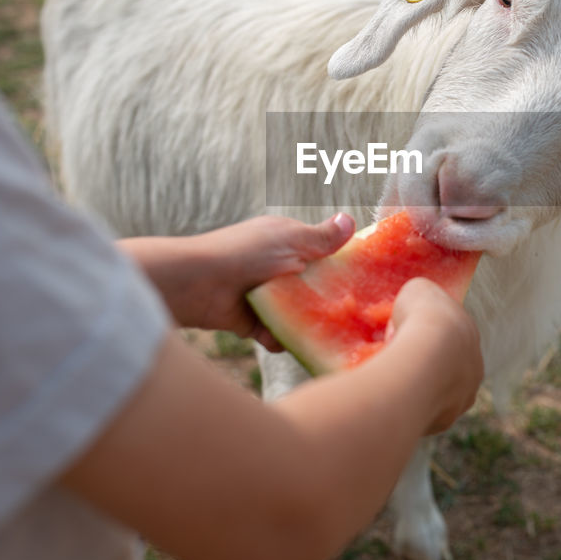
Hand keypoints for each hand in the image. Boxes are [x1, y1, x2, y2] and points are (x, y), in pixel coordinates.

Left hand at [120, 214, 355, 346]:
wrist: (198, 284)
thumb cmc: (246, 253)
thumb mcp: (292, 240)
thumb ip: (323, 238)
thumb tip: (351, 220)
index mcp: (284, 240)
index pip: (319, 251)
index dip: (338, 264)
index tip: (362, 280)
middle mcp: (275, 265)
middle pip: (311, 285)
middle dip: (324, 298)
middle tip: (346, 312)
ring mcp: (264, 293)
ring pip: (295, 312)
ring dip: (302, 322)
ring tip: (317, 330)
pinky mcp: (252, 319)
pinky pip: (275, 332)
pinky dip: (279, 337)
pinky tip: (282, 339)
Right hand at [387, 278, 483, 433]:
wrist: (424, 356)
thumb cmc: (421, 317)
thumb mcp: (418, 291)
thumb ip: (420, 299)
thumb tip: (415, 302)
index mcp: (471, 336)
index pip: (447, 335)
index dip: (422, 333)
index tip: (401, 334)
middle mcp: (473, 369)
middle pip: (445, 367)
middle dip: (422, 364)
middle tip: (394, 360)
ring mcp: (461, 397)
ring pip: (436, 393)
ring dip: (416, 388)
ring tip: (388, 381)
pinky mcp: (445, 420)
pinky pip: (423, 414)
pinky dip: (408, 408)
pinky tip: (390, 399)